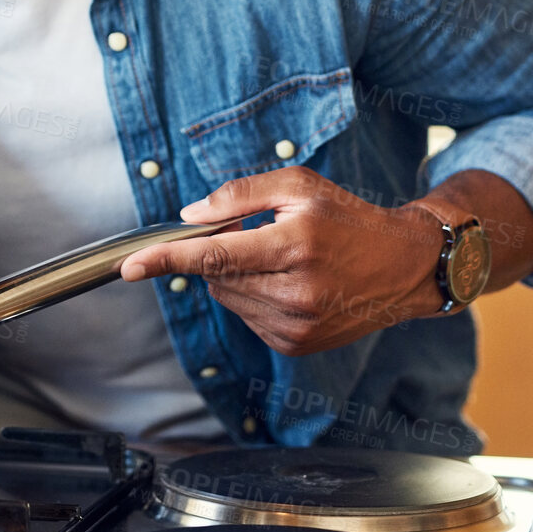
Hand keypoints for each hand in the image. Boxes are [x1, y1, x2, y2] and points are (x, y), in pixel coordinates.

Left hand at [118, 167, 446, 355]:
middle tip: (256, 235)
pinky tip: (287, 283)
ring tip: (280, 259)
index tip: (128, 267)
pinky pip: (246, 316)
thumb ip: (240, 196)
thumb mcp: (299, 187)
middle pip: (216, 275)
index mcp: (295, 246)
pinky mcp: (295, 344)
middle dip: (219, 252)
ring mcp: (295, 324)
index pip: (215, 254)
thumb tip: (190, 215)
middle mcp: (295, 292)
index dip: (167, 258)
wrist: (403, 267)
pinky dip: (252, 296)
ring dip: (236, 275)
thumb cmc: (348, 219)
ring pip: (227, 296)